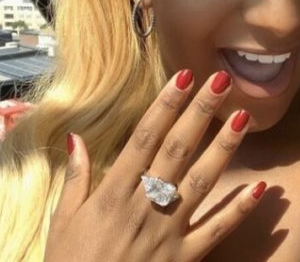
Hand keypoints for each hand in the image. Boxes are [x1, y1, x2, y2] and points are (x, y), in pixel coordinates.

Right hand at [46, 70, 264, 261]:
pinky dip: (237, 210)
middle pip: (176, 151)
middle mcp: (143, 207)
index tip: (181, 78)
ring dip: (223, 148)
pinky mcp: (183, 259)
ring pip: (200, 182)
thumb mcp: (62, 219)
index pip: (143, 139)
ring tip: (241, 117)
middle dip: (198, 113)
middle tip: (219, 81)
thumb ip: (76, 178)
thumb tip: (75, 137)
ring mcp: (167, 233)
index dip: (164, 106)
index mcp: (111, 194)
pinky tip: (259, 188)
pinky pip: (215, 231)